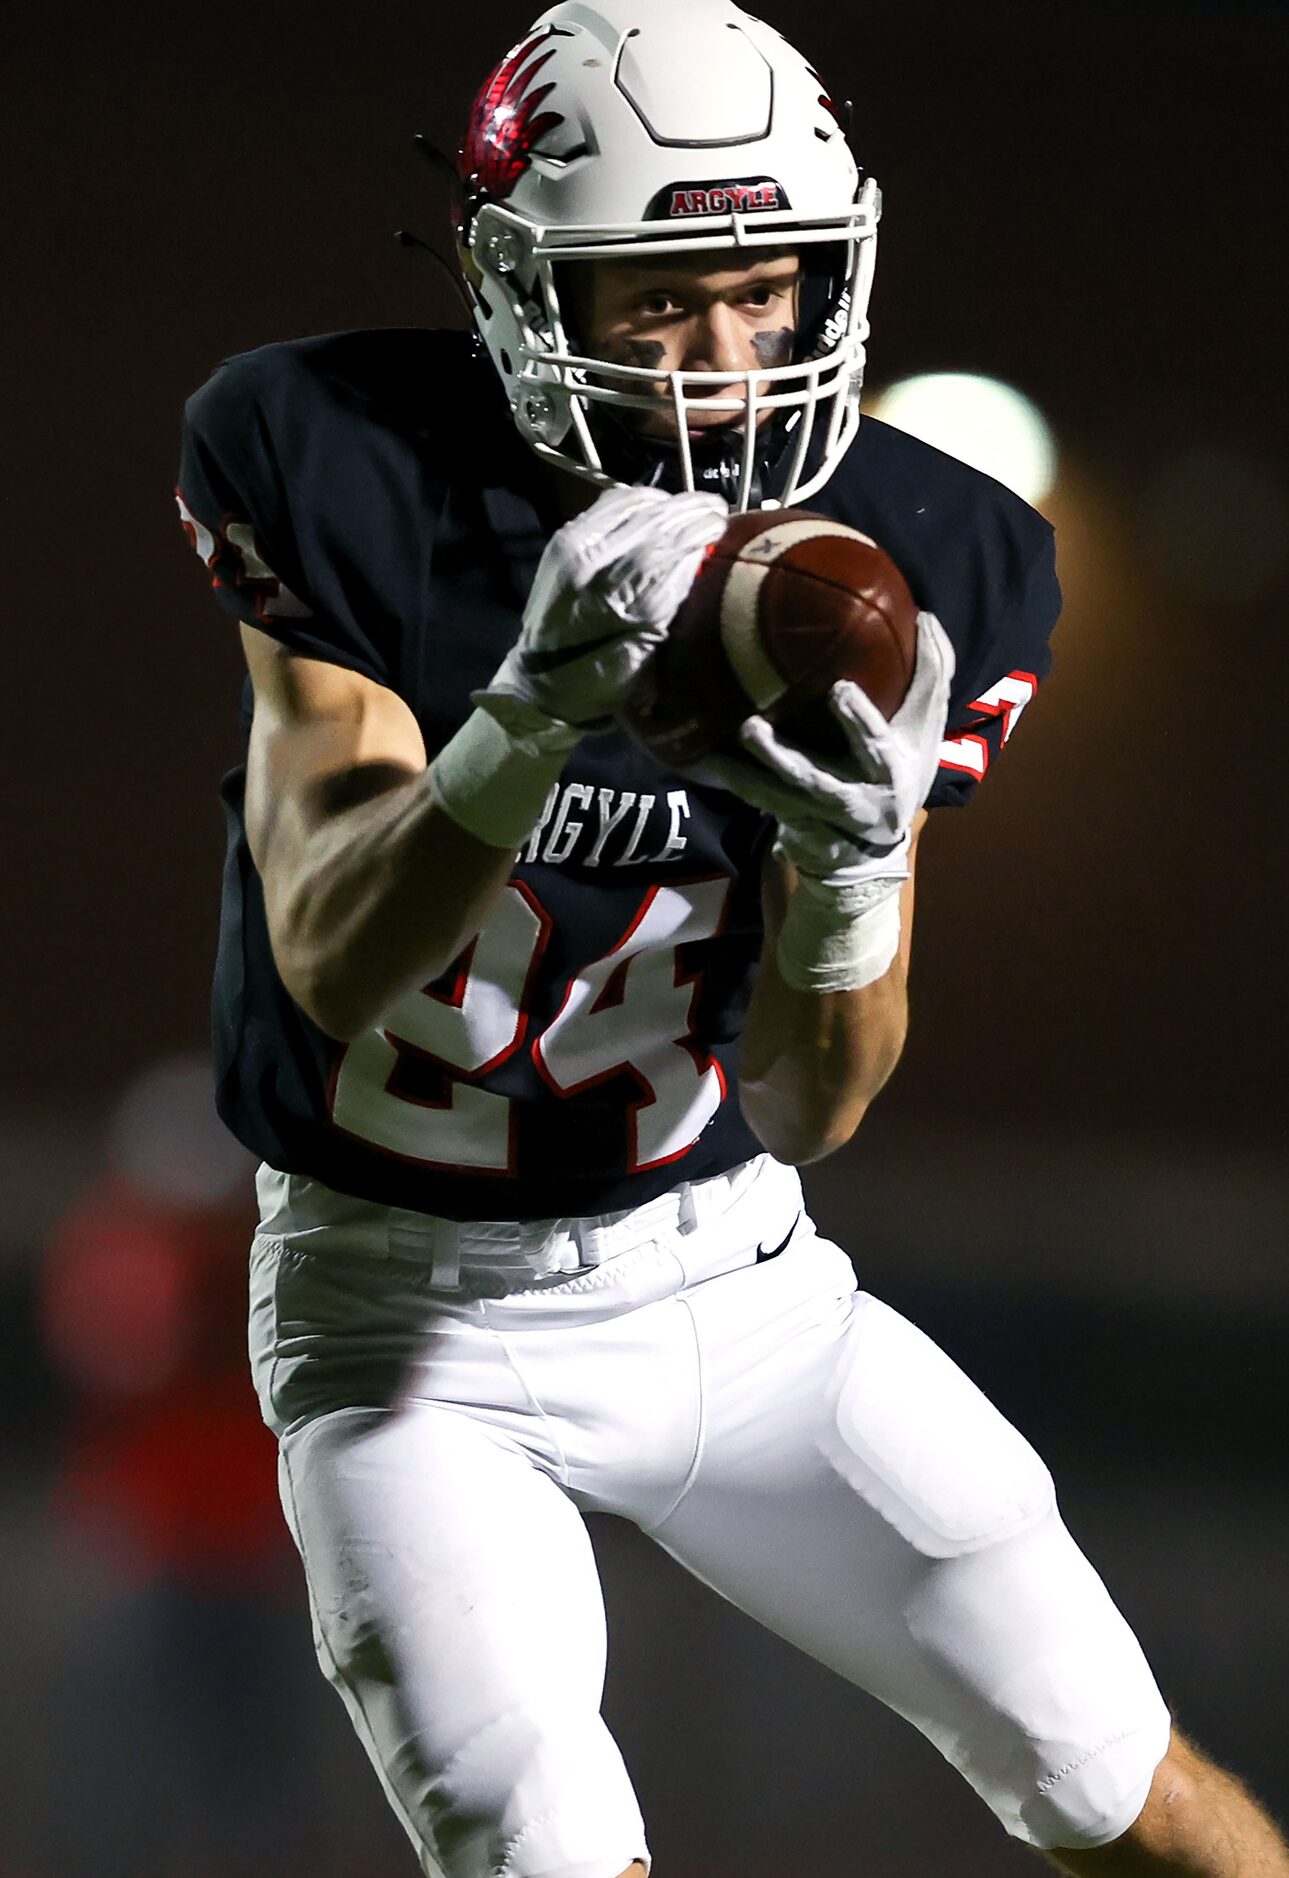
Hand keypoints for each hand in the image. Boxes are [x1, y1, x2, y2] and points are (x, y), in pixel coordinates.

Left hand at [479, 485, 728, 734]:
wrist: (543, 679)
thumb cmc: (603, 680)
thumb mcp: (647, 653)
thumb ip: (670, 603)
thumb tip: (697, 558)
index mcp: (618, 602)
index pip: (667, 549)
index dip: (699, 531)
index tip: (725, 525)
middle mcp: (593, 566)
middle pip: (653, 521)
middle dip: (691, 511)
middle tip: (719, 508)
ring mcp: (574, 546)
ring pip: (632, 505)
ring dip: (670, 502)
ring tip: (696, 503)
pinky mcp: (564, 537)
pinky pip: (609, 503)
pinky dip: (639, 498)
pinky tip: (660, 503)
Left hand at [690, 611, 954, 880]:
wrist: (877, 841)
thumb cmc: (904, 765)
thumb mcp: (925, 726)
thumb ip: (931, 675)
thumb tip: (926, 617)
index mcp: (890, 773)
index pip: (876, 746)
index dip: (859, 722)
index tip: (839, 690)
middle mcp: (852, 800)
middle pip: (814, 780)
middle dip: (783, 759)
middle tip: (750, 727)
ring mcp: (818, 816)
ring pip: (778, 796)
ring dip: (747, 774)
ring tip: (713, 750)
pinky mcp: (793, 821)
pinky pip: (760, 802)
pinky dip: (736, 782)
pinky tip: (704, 761)